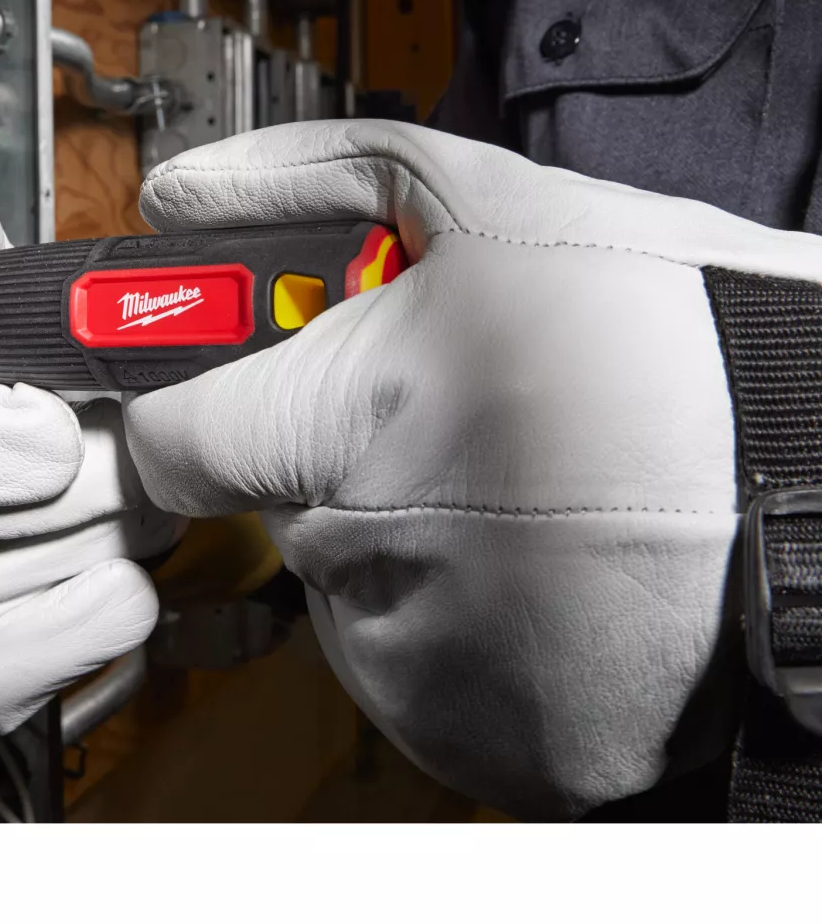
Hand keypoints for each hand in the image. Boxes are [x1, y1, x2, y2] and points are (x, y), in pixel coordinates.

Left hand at [122, 120, 821, 817]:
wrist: (821, 461)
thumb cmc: (662, 328)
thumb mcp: (482, 199)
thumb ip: (303, 180)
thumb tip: (183, 193)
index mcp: (330, 426)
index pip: (167, 442)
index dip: (202, 401)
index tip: (252, 383)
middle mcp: (354, 562)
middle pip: (275, 508)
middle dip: (338, 459)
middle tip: (455, 420)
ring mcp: (415, 666)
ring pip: (349, 591)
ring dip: (402, 543)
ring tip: (522, 490)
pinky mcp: (477, 743)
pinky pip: (414, 669)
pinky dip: (457, 623)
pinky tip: (540, 566)